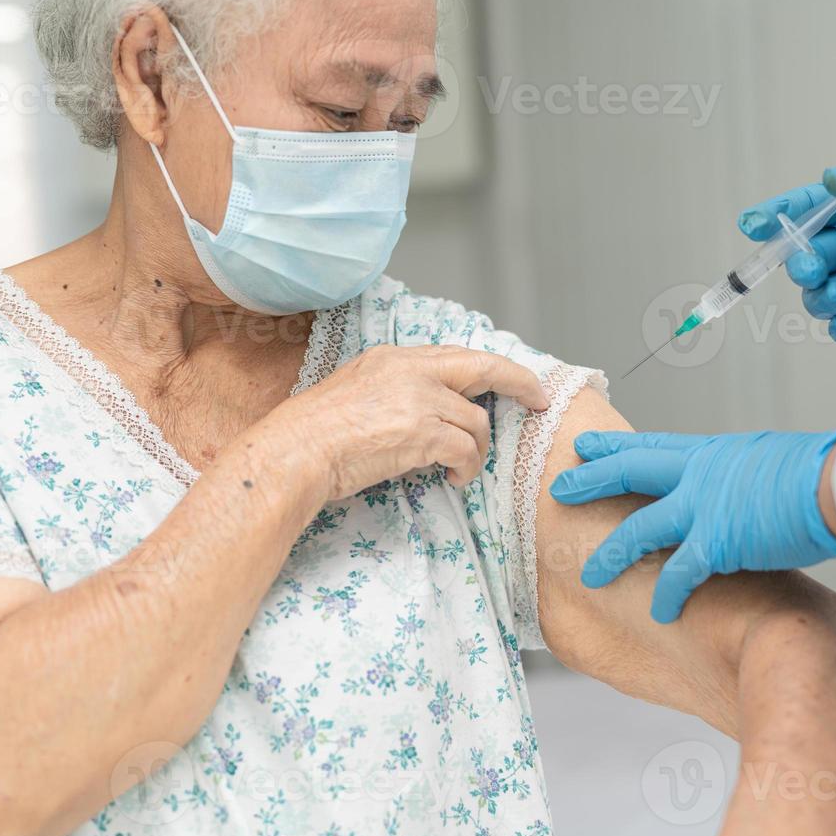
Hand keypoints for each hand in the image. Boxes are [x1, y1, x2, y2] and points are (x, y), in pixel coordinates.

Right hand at [267, 344, 548, 500]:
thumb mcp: (358, 391)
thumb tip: (433, 412)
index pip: (459, 355)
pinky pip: (466, 451)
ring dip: (476, 452)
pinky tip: (452, 481)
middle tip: (539, 402)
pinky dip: (467, 469)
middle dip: (520, 383)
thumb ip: (398, 391)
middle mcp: (411, 369)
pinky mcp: (422, 430)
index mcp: (396, 357)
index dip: (494, 367)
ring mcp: (419, 398)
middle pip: (484, 368)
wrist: (296, 452)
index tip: (517, 380)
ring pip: (476, 423)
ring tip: (459, 471)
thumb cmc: (315, 434)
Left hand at [549, 429, 835, 622]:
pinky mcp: (717, 541)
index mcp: (711, 452)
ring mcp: (703, 507)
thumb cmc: (817, 474)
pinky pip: (679, 573)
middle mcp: (698, 474)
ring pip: (639, 529)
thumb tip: (738, 485)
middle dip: (590, 480)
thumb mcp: (768, 460)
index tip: (585, 445)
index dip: (614, 446)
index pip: (651, 445)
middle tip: (559, 488)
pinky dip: (666, 595)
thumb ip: (740, 474)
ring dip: (612, 554)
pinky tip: (658, 612)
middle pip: (629, 472)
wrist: (835, 484)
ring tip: (589, 575)